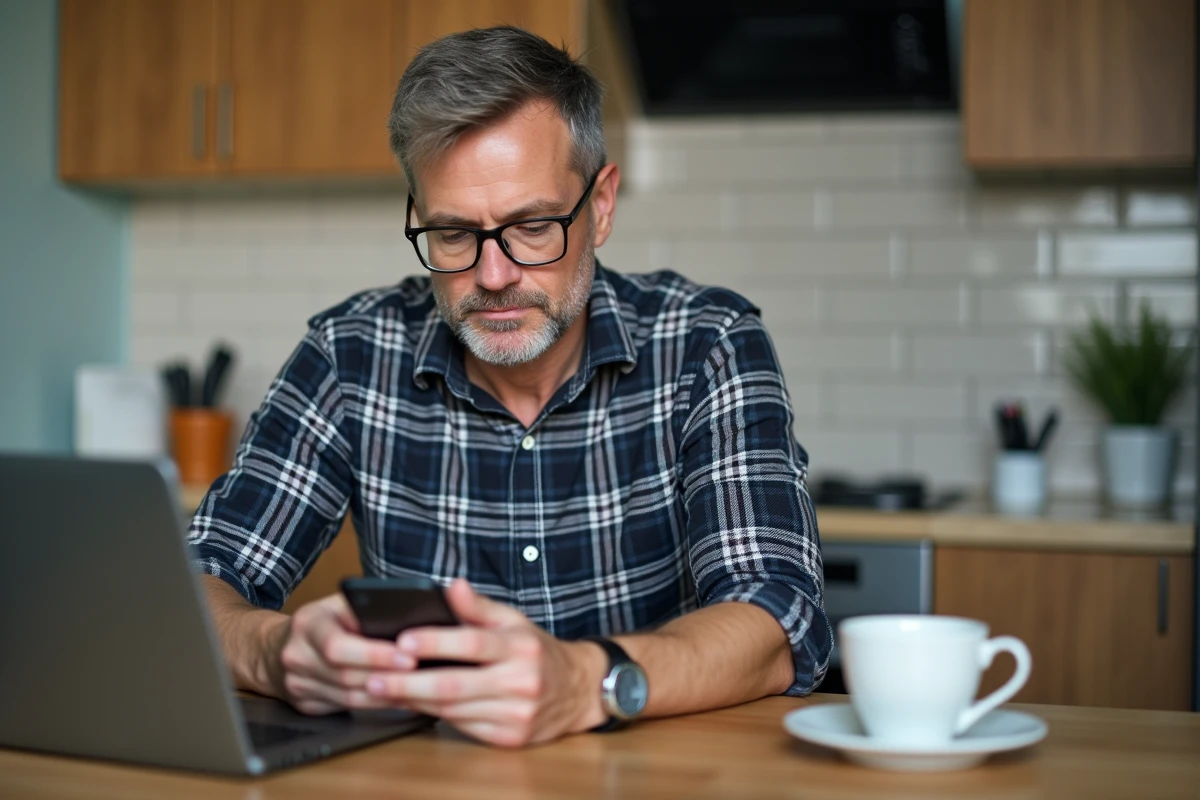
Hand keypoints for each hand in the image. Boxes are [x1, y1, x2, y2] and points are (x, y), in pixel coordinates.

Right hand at [273, 593, 416, 714]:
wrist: (273, 648)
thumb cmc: (321, 621)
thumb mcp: (338, 604)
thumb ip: (364, 610)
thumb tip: (408, 618)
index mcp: (307, 624)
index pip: (338, 645)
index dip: (374, 654)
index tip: (408, 657)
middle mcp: (297, 656)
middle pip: (346, 675)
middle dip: (388, 677)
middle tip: (423, 676)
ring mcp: (297, 684)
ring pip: (348, 698)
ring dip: (386, 696)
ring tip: (418, 690)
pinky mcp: (305, 705)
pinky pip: (346, 709)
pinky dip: (376, 706)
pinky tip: (399, 700)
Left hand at [363, 579, 606, 746]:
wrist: (578, 690)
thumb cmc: (536, 650)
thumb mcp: (514, 621)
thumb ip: (479, 606)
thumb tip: (451, 586)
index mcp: (520, 646)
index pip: (473, 642)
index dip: (435, 642)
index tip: (401, 640)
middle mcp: (521, 681)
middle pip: (455, 684)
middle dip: (409, 683)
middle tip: (374, 679)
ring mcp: (517, 714)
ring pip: (454, 710)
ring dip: (414, 702)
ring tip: (382, 692)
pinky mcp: (510, 738)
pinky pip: (463, 727)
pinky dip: (434, 717)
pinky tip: (412, 706)